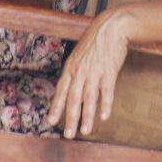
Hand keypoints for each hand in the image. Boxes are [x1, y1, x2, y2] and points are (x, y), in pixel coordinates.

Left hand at [47, 10, 130, 138]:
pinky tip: (104, 116)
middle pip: (73, 98)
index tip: (50, 122)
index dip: (56, 107)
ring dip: (87, 115)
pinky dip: (105, 104)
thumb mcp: (79, 55)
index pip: (61, 91)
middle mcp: (80, 71)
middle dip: (70, 118)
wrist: (111, 27)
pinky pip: (107, 91)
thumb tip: (69, 88)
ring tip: (84, 131)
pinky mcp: (109, 71)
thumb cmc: (95, 42)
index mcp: (71, 68)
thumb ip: (74, 71)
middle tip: (68, 134)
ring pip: (89, 98)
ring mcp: (95, 72)